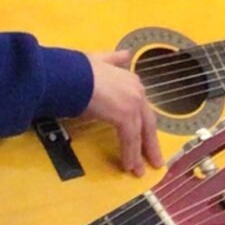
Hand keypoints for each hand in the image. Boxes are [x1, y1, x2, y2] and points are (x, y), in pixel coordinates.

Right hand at [85, 50, 162, 174]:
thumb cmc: (78, 70)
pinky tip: (128, 166)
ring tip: (138, 170)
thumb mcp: (99, 60)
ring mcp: (133, 103)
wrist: (70, 74)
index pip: (142, 108)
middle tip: (154, 160)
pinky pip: (129, 139)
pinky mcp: (125, 116)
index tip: (146, 138)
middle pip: (148, 122)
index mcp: (131, 80)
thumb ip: (113, 59)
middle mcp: (136, 91)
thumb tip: (125, 54)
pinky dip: (129, 154)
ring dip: (139, 154)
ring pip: (140, 133)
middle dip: (150, 143)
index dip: (143, 125)